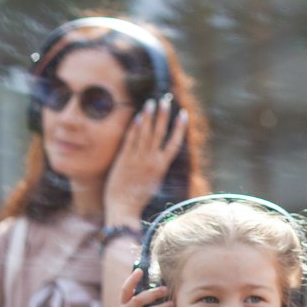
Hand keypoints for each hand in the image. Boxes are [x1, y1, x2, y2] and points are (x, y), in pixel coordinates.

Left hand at [103, 97, 187, 223]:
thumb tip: (161, 154)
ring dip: (149, 116)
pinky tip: (138, 116)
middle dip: (164, 115)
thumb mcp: (154, 181)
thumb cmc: (139, 197)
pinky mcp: (124, 158)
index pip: (174, 142)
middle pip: (160, 133)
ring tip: (151, 102)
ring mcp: (137, 158)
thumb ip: (157, 166)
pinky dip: (135, 127)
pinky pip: (131, 139)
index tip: (183, 114)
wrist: (123, 206)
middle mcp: (151, 160)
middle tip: (166, 100)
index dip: (179, 127)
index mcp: (162, 166)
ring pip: (146, 133)